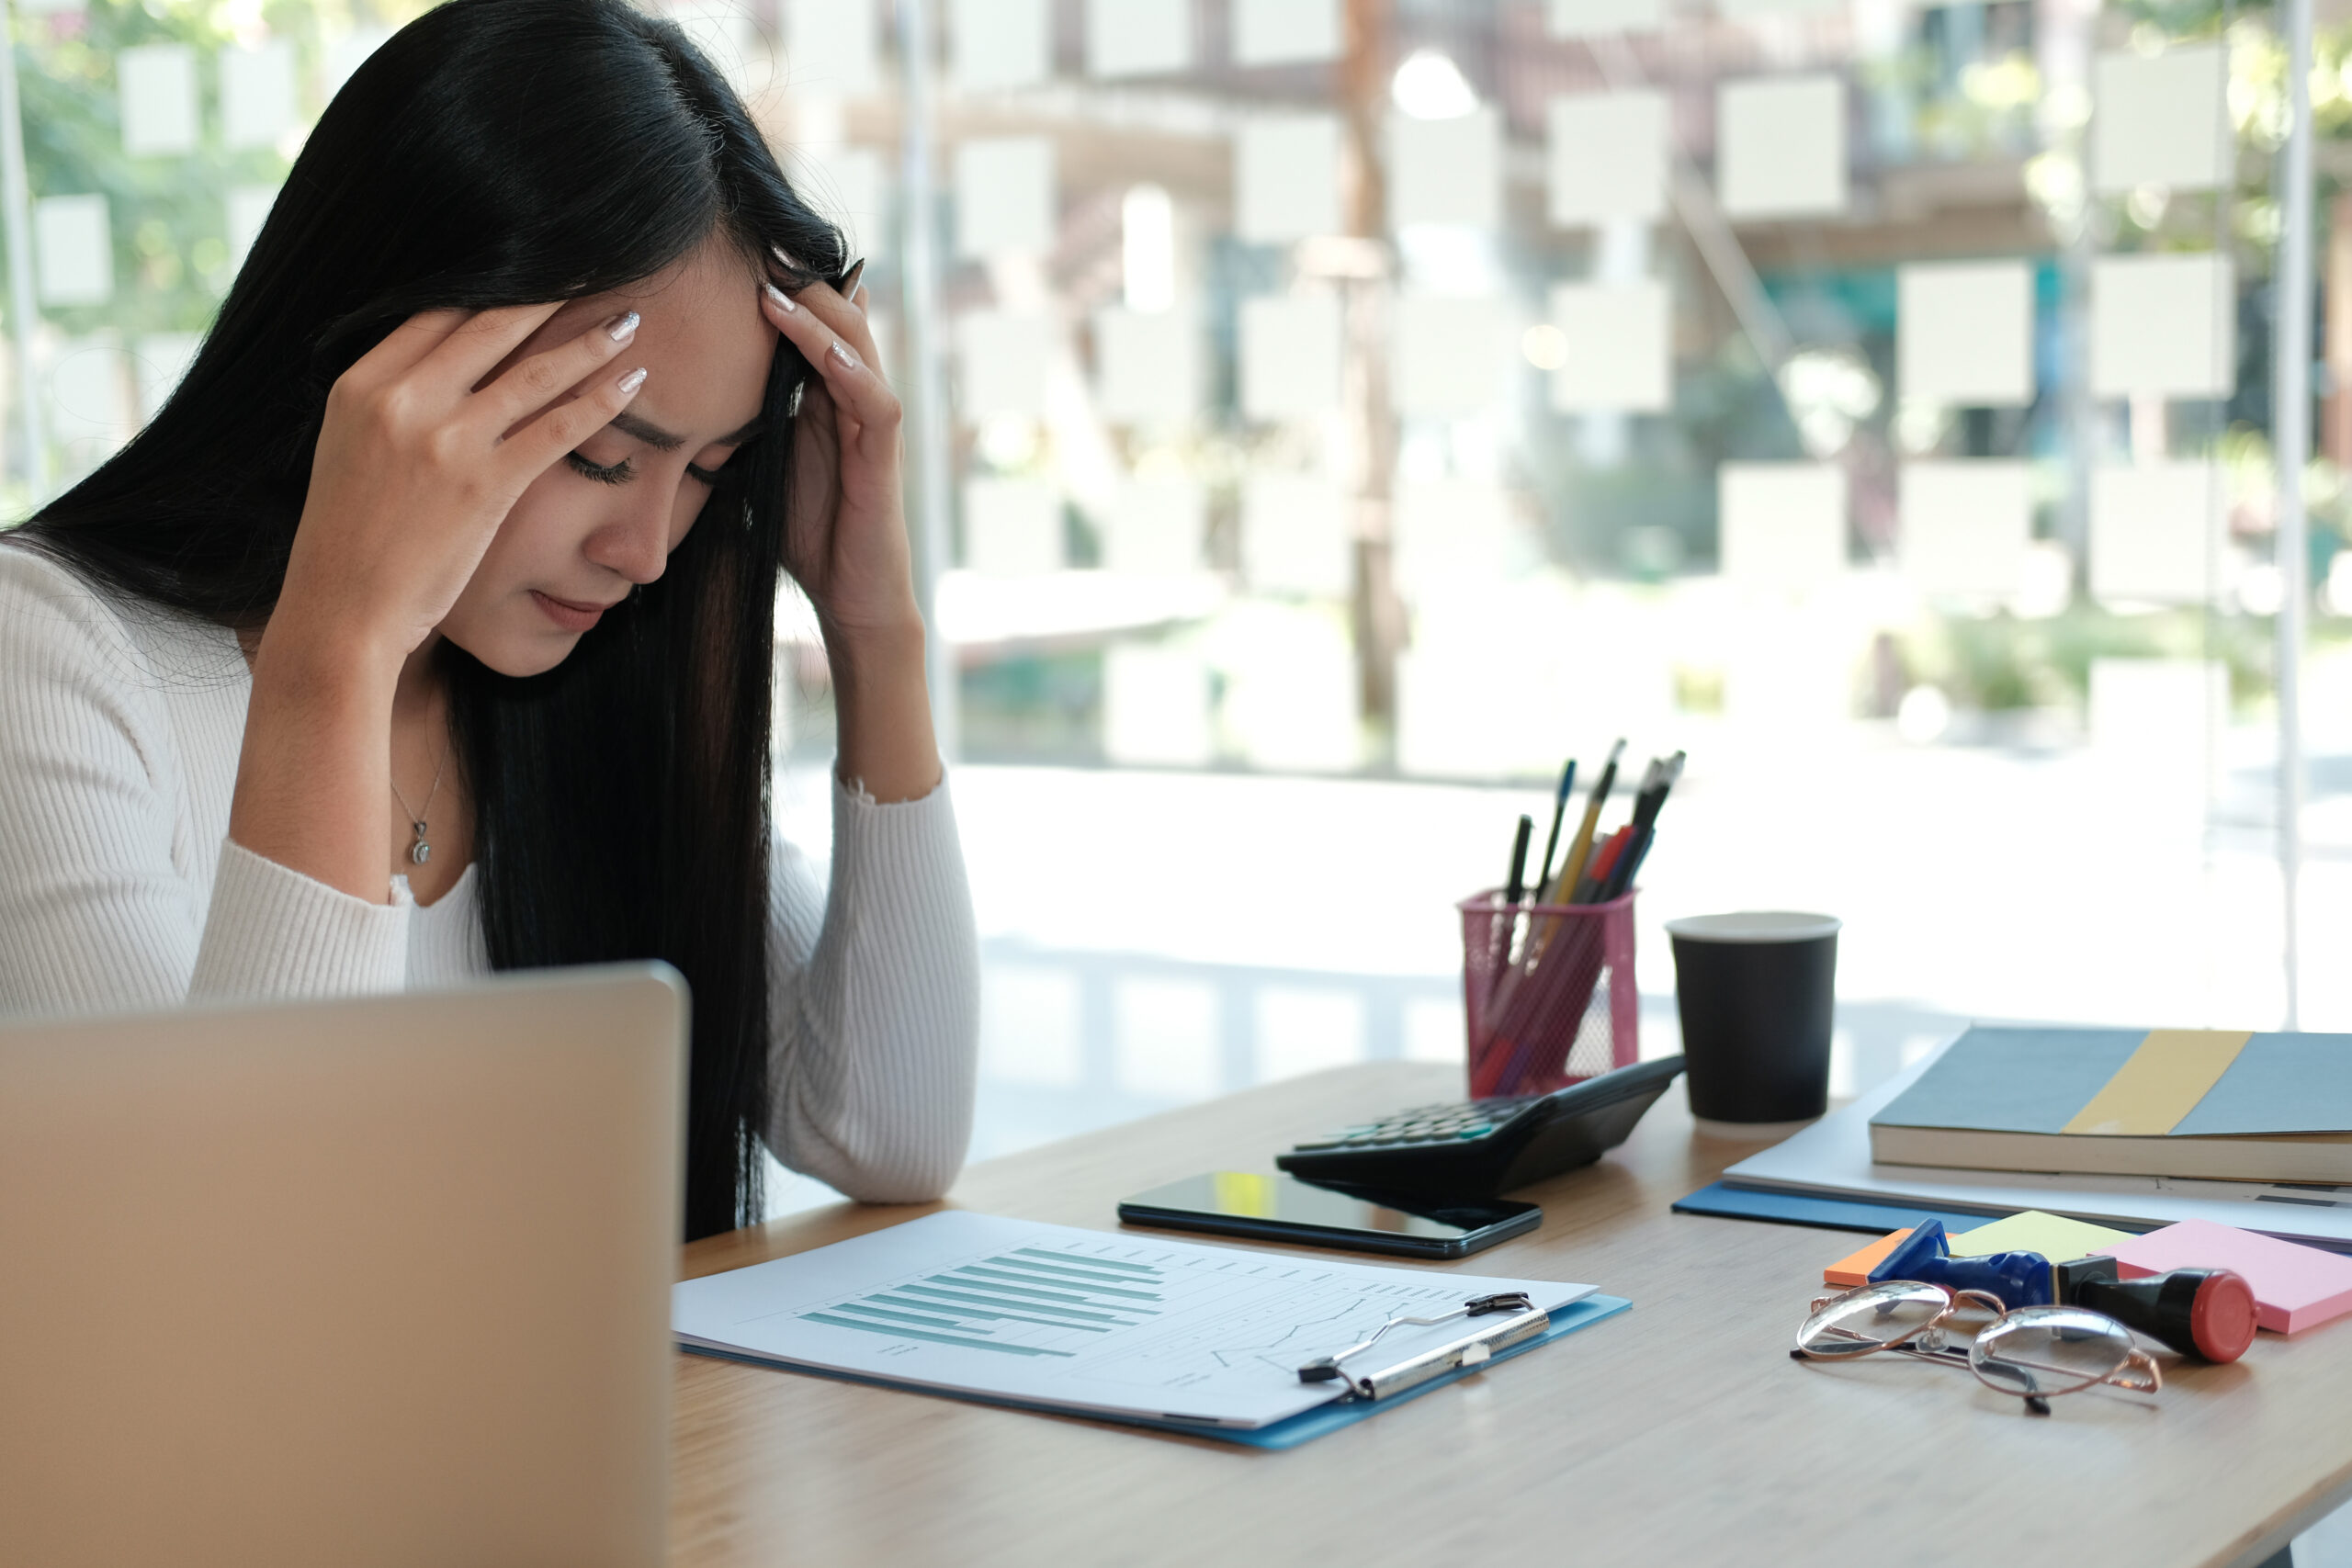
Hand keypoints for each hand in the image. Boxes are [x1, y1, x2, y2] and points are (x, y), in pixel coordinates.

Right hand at [272, 302, 649, 669]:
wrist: (341, 610)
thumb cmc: (349, 539)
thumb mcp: (348, 448)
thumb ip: (389, 402)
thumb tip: (437, 367)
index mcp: (361, 385)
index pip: (438, 313)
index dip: (495, 286)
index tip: (537, 269)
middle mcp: (402, 401)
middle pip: (490, 325)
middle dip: (551, 293)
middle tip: (594, 270)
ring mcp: (445, 441)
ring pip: (535, 372)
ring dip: (591, 341)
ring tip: (629, 321)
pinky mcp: (486, 485)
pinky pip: (559, 429)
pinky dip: (602, 400)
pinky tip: (633, 381)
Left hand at [758, 265, 919, 648]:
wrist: (851, 597)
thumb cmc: (806, 535)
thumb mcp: (756, 466)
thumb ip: (735, 426)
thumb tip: (671, 398)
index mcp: (822, 399)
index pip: (808, 327)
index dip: (781, 289)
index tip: (734, 255)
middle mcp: (852, 401)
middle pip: (838, 320)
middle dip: (802, 282)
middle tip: (758, 246)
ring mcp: (874, 427)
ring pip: (858, 349)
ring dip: (820, 314)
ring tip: (778, 285)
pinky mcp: (885, 458)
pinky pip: (875, 401)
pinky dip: (849, 370)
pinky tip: (821, 347)